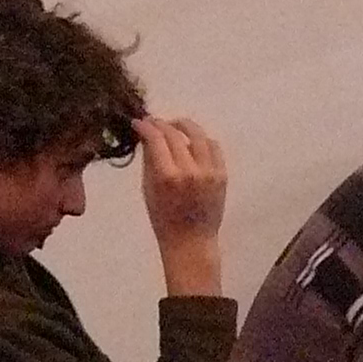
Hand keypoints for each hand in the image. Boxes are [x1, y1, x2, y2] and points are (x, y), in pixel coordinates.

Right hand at [135, 116, 226, 296]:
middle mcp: (190, 171)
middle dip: (162, 124)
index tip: (139, 122)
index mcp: (167, 176)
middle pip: (176, 134)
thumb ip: (149, 160)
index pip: (156, 139)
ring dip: (185, 126)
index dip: (146, 127)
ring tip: (174, 126)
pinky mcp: (223, 174)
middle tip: (154, 122)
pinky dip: (202, 140)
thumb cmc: (163, 218)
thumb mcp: (148, 189)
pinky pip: (214, 147)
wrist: (191, 240)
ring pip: (199, 136)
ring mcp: (210, 172)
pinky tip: (193, 141)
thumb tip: (147, 136)